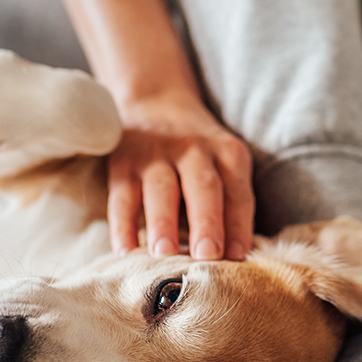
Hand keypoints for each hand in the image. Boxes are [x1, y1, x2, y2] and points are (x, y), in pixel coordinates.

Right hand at [108, 88, 254, 260]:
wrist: (155, 103)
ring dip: (162, 223)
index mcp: (228, 153)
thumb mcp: (223, 164)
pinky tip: (125, 251)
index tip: (238, 257)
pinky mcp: (123, 162)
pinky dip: (122, 225)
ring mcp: (156, 154)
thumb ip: (230, 204)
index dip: (240, 225)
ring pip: (160, 190)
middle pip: (202, 186)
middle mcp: (194, 150)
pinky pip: (122, 197)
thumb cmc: (199, 154)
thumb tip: (234, 258)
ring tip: (164, 255)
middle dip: (206, 221)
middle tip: (207, 255)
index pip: (238, 193)